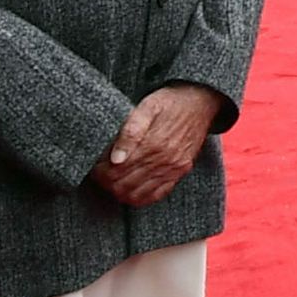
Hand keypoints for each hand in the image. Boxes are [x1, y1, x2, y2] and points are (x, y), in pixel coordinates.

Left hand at [92, 83, 219, 207]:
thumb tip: (116, 158)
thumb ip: (130, 130)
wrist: (201, 100)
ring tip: (114, 179)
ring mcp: (174, 168)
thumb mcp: (148, 106)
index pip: (116, 171)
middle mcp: (165, 159)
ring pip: (136, 195)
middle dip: (106, 182)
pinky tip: (132, 186)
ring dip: (120, 190)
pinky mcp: (181, 171)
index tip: (96, 165)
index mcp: (154, 143)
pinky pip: (156, 195)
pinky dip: (139, 197)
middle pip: (123, 185)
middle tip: (101, 172)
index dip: (100, 171)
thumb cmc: (170, 101)